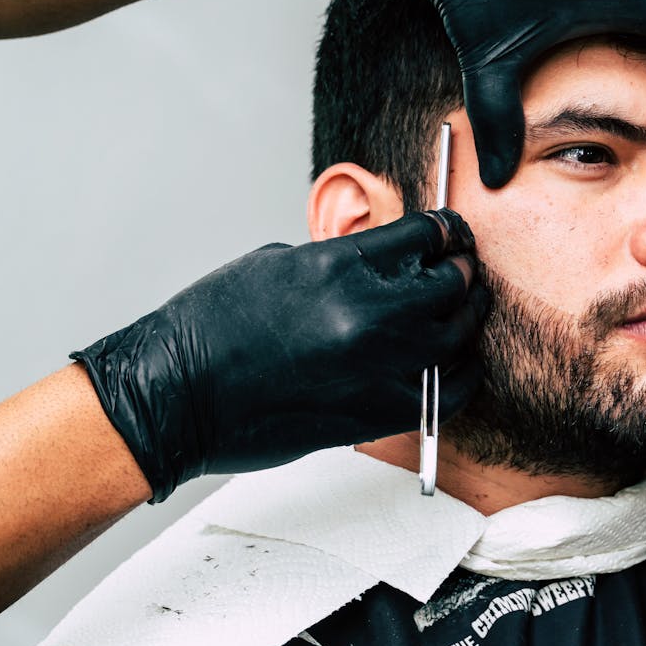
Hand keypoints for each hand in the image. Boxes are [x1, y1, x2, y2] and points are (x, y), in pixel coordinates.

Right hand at [72, 210, 485, 501]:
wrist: (177, 395)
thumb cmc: (211, 329)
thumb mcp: (277, 265)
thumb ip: (337, 262)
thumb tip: (377, 266)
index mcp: (339, 264)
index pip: (424, 234)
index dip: (447, 231)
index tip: (453, 235)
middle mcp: (368, 312)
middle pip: (451, 282)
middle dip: (462, 271)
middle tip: (465, 271)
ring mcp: (378, 366)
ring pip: (458, 335)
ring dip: (467, 318)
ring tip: (468, 311)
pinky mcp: (379, 413)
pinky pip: (449, 392)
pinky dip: (462, 375)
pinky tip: (460, 365)